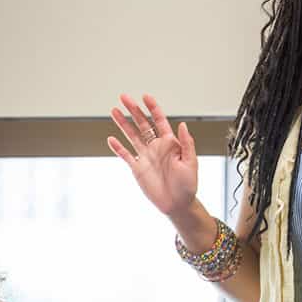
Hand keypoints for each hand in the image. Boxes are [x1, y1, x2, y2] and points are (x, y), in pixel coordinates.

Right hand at [107, 94, 197, 217]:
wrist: (177, 204)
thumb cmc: (188, 185)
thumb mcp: (191, 162)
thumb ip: (186, 143)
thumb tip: (183, 124)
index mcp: (170, 144)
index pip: (160, 121)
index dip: (153, 108)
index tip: (146, 97)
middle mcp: (156, 147)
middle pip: (142, 124)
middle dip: (134, 110)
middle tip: (124, 97)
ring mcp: (146, 157)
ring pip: (132, 136)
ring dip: (123, 124)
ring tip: (114, 110)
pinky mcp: (137, 168)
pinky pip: (125, 155)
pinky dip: (118, 147)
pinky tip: (111, 138)